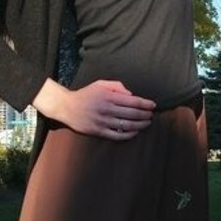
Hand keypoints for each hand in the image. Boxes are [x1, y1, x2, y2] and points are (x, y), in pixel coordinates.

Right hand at [33, 78, 155, 139]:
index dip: (145, 104)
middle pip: (132, 114)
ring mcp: (103, 121)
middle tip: (151, 115)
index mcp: (108, 97)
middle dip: (145, 115)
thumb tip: (131, 94)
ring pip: (127, 125)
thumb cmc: (86, 94)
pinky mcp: (98, 131)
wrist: (67, 107)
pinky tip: (135, 132)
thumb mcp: (100, 84)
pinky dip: (129, 135)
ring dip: (140, 125)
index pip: (132, 101)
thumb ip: (117, 86)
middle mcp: (107, 109)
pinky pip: (117, 135)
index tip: (153, 105)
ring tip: (147, 123)